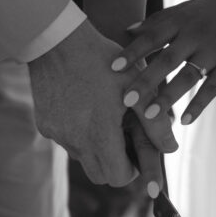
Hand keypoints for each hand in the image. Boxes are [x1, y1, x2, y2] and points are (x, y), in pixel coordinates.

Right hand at [28, 19, 176, 187]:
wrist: (58, 39)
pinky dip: (77, 134)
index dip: (131, 169)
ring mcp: (57, 133)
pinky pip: (65, 141)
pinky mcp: (44, 125)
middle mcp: (75, 140)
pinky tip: (84, 108)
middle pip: (100, 175)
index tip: (136, 152)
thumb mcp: (137, 88)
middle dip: (114, 164)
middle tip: (124, 140)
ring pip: (82, 158)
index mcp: (100, 133)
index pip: (118, 177)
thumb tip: (171, 150)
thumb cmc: (105, 60)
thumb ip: (156, 123)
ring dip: (96, 148)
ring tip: (105, 118)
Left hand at [110, 0, 215, 124]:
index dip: (133, 52)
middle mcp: (196, 35)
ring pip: (188, 76)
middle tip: (125, 100)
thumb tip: (126, 31)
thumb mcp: (189, 9)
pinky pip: (213, 87)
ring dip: (168, 97)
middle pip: (166, 60)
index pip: (152, 36)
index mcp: (182, 20)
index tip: (113, 69)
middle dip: (145, 81)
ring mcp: (215, 51)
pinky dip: (199, 104)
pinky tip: (185, 121)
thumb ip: (159, 21)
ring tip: (150, 116)